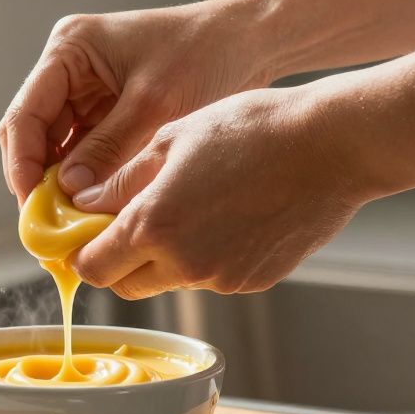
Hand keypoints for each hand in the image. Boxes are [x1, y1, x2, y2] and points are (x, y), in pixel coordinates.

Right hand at [0, 0, 275, 204]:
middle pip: (34, 134)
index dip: (22, 165)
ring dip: (61, 185)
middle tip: (47, 225)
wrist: (250, 41)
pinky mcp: (106, 111)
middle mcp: (70, 68)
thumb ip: (108, 148)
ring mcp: (86, 90)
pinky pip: (83, 151)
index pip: (25, 114)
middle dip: (38, 180)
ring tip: (69, 223)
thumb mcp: (154, 104)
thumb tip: (70, 192)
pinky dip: (86, 180)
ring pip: (56, 148)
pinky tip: (91, 208)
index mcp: (70, 48)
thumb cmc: (207, 51)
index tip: (33, 206)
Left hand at [68, 87, 370, 299]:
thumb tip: (81, 201)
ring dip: (165, 256)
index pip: (91, 267)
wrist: (334, 146)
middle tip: (130, 221)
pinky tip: (229, 215)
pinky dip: (206, 256)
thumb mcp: (172, 138)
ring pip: (170, 280)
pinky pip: (211, 278)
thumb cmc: (255, 128)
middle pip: (126, 285)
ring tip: (193, 204)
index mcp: (154, 225)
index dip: (81, 253)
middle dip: (119, 260)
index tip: (82, 235)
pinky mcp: (253, 282)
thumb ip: (120, 180)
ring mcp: (222, 279)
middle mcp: (185, 263)